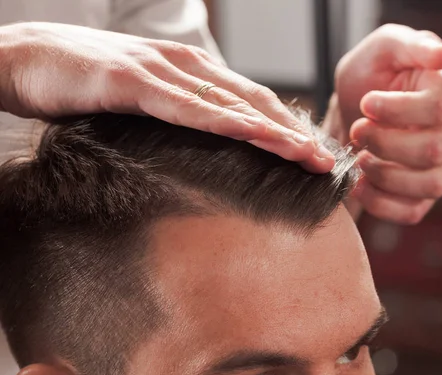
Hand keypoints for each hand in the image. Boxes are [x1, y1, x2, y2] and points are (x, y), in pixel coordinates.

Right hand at [0, 22, 333, 171]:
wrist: (24, 58)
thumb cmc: (84, 83)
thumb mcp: (141, 104)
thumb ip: (176, 117)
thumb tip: (203, 149)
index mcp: (191, 71)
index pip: (250, 101)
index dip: (285, 127)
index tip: (312, 155)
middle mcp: (186, 65)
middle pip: (253, 101)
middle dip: (293, 132)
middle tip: (325, 162)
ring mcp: (163, 71)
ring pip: (231, 103)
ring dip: (274, 129)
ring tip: (307, 154)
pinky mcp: (134, 81)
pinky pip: (189, 106)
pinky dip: (226, 121)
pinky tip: (254, 135)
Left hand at [326, 24, 441, 222]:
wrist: (352, 108)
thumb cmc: (372, 74)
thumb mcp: (385, 48)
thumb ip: (415, 46)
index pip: (438, 107)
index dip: (397, 110)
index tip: (365, 104)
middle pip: (432, 150)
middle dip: (384, 144)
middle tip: (356, 132)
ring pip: (429, 185)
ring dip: (385, 176)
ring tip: (359, 160)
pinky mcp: (423, 193)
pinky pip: (413, 212)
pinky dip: (381, 204)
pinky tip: (358, 185)